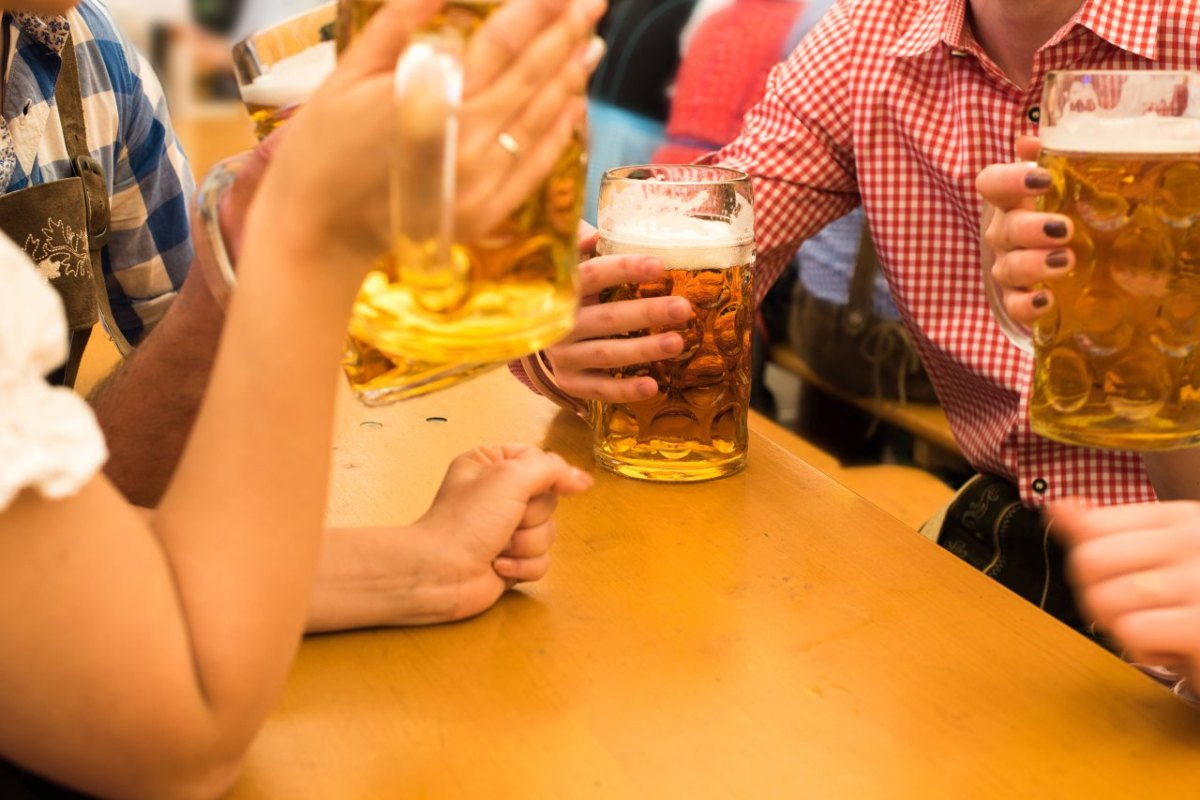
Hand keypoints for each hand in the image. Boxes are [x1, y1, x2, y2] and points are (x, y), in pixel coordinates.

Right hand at [252, 0, 603, 269]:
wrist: (318, 230)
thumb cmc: (323, 147)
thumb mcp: (348, 74)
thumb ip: (398, 26)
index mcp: (434, 100)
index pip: (502, 42)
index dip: (537, 10)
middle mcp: (467, 141)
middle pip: (532, 77)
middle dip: (567, 35)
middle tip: (594, 3)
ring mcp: (482, 181)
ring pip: (541, 119)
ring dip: (570, 78)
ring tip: (591, 44)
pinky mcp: (485, 212)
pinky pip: (535, 166)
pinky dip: (559, 133)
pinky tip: (574, 105)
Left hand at [409, 444, 591, 619]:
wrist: (440, 573)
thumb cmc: (466, 520)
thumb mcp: (510, 477)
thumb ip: (551, 470)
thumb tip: (583, 480)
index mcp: (491, 464)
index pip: (539, 461)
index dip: (545, 476)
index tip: (538, 488)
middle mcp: (499, 495)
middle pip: (549, 500)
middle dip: (531, 516)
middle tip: (506, 521)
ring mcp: (505, 530)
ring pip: (548, 533)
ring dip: (526, 543)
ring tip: (497, 547)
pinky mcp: (511, 561)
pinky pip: (542, 561)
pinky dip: (522, 566)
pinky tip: (496, 566)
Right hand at [543, 224, 696, 402]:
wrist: (535, 334)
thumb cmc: (569, 291)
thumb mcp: (570, 264)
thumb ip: (581, 244)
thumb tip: (596, 233)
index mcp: (562, 289)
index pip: (593, 275)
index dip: (625, 269)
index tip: (660, 266)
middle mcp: (559, 324)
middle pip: (607, 318)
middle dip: (647, 313)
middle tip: (683, 308)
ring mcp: (563, 356)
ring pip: (606, 354)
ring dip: (643, 350)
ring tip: (677, 343)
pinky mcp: (570, 382)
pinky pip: (599, 389)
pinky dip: (625, 390)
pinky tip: (653, 386)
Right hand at [977, 136, 1073, 326]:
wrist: (1079, 258)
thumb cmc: (1068, 211)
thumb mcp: (1070, 182)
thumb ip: (1056, 160)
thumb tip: (1033, 142)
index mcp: (1013, 200)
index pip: (991, 184)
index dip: (1009, 181)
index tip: (1043, 179)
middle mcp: (1006, 233)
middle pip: (1004, 229)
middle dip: (1030, 229)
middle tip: (1065, 229)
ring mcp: (1009, 267)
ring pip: (1008, 268)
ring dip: (1032, 265)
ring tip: (1065, 262)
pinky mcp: (1019, 299)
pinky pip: (1014, 305)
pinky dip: (1026, 305)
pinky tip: (1047, 300)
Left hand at [1052, 499, 1199, 683]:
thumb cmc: (1198, 606)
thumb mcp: (1157, 559)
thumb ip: (1105, 531)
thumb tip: (1057, 507)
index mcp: (1180, 518)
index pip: (1090, 528)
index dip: (1090, 564)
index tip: (1123, 578)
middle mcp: (1194, 541)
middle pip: (1088, 563)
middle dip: (1097, 597)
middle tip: (1136, 611)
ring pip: (1104, 600)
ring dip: (1120, 627)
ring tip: (1158, 628)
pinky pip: (1132, 633)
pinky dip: (1142, 650)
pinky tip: (1172, 648)